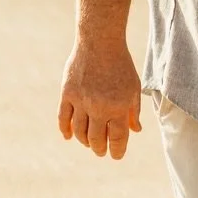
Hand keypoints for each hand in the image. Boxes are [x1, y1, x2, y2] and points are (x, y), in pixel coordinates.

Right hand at [59, 37, 142, 158]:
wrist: (100, 42)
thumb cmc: (120, 65)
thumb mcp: (133, 87)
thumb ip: (133, 111)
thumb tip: (134, 131)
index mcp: (118, 107)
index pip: (117, 138)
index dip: (117, 151)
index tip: (116, 155)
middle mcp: (99, 107)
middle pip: (96, 139)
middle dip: (99, 149)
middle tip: (101, 151)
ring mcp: (81, 101)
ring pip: (79, 132)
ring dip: (84, 141)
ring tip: (89, 143)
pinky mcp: (67, 94)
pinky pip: (63, 118)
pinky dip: (65, 130)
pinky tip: (69, 136)